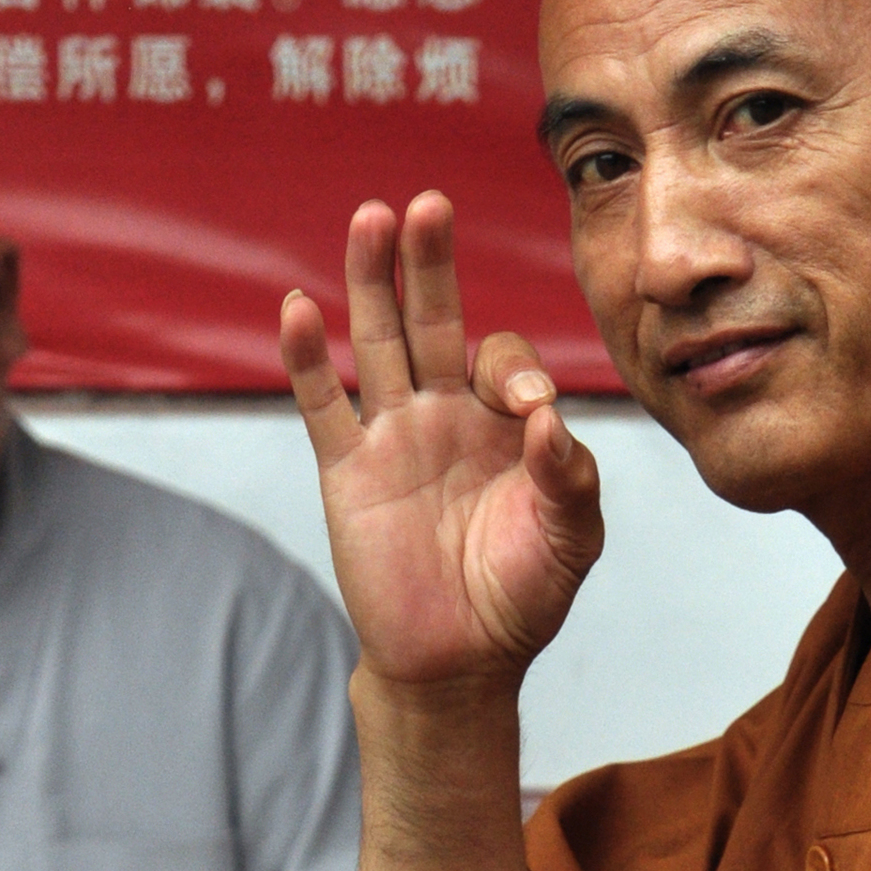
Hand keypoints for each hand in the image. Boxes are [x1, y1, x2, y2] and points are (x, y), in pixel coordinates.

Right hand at [279, 192, 604, 691]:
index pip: (503, 360)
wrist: (458, 666)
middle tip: (430, 204)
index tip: (530, 409)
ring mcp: (393, 436)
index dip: (515, 370)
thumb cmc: (521, 599)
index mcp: (504, 422)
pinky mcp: (348, 471)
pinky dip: (308, 357)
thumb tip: (547, 419)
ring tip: (372, 219)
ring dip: (372, 280)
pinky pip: (324, 404)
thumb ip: (570, 478)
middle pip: (434, 319)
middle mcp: (446, 413)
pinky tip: (300, 307)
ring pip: (378, 342)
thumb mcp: (571, 540)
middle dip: (431, 264)